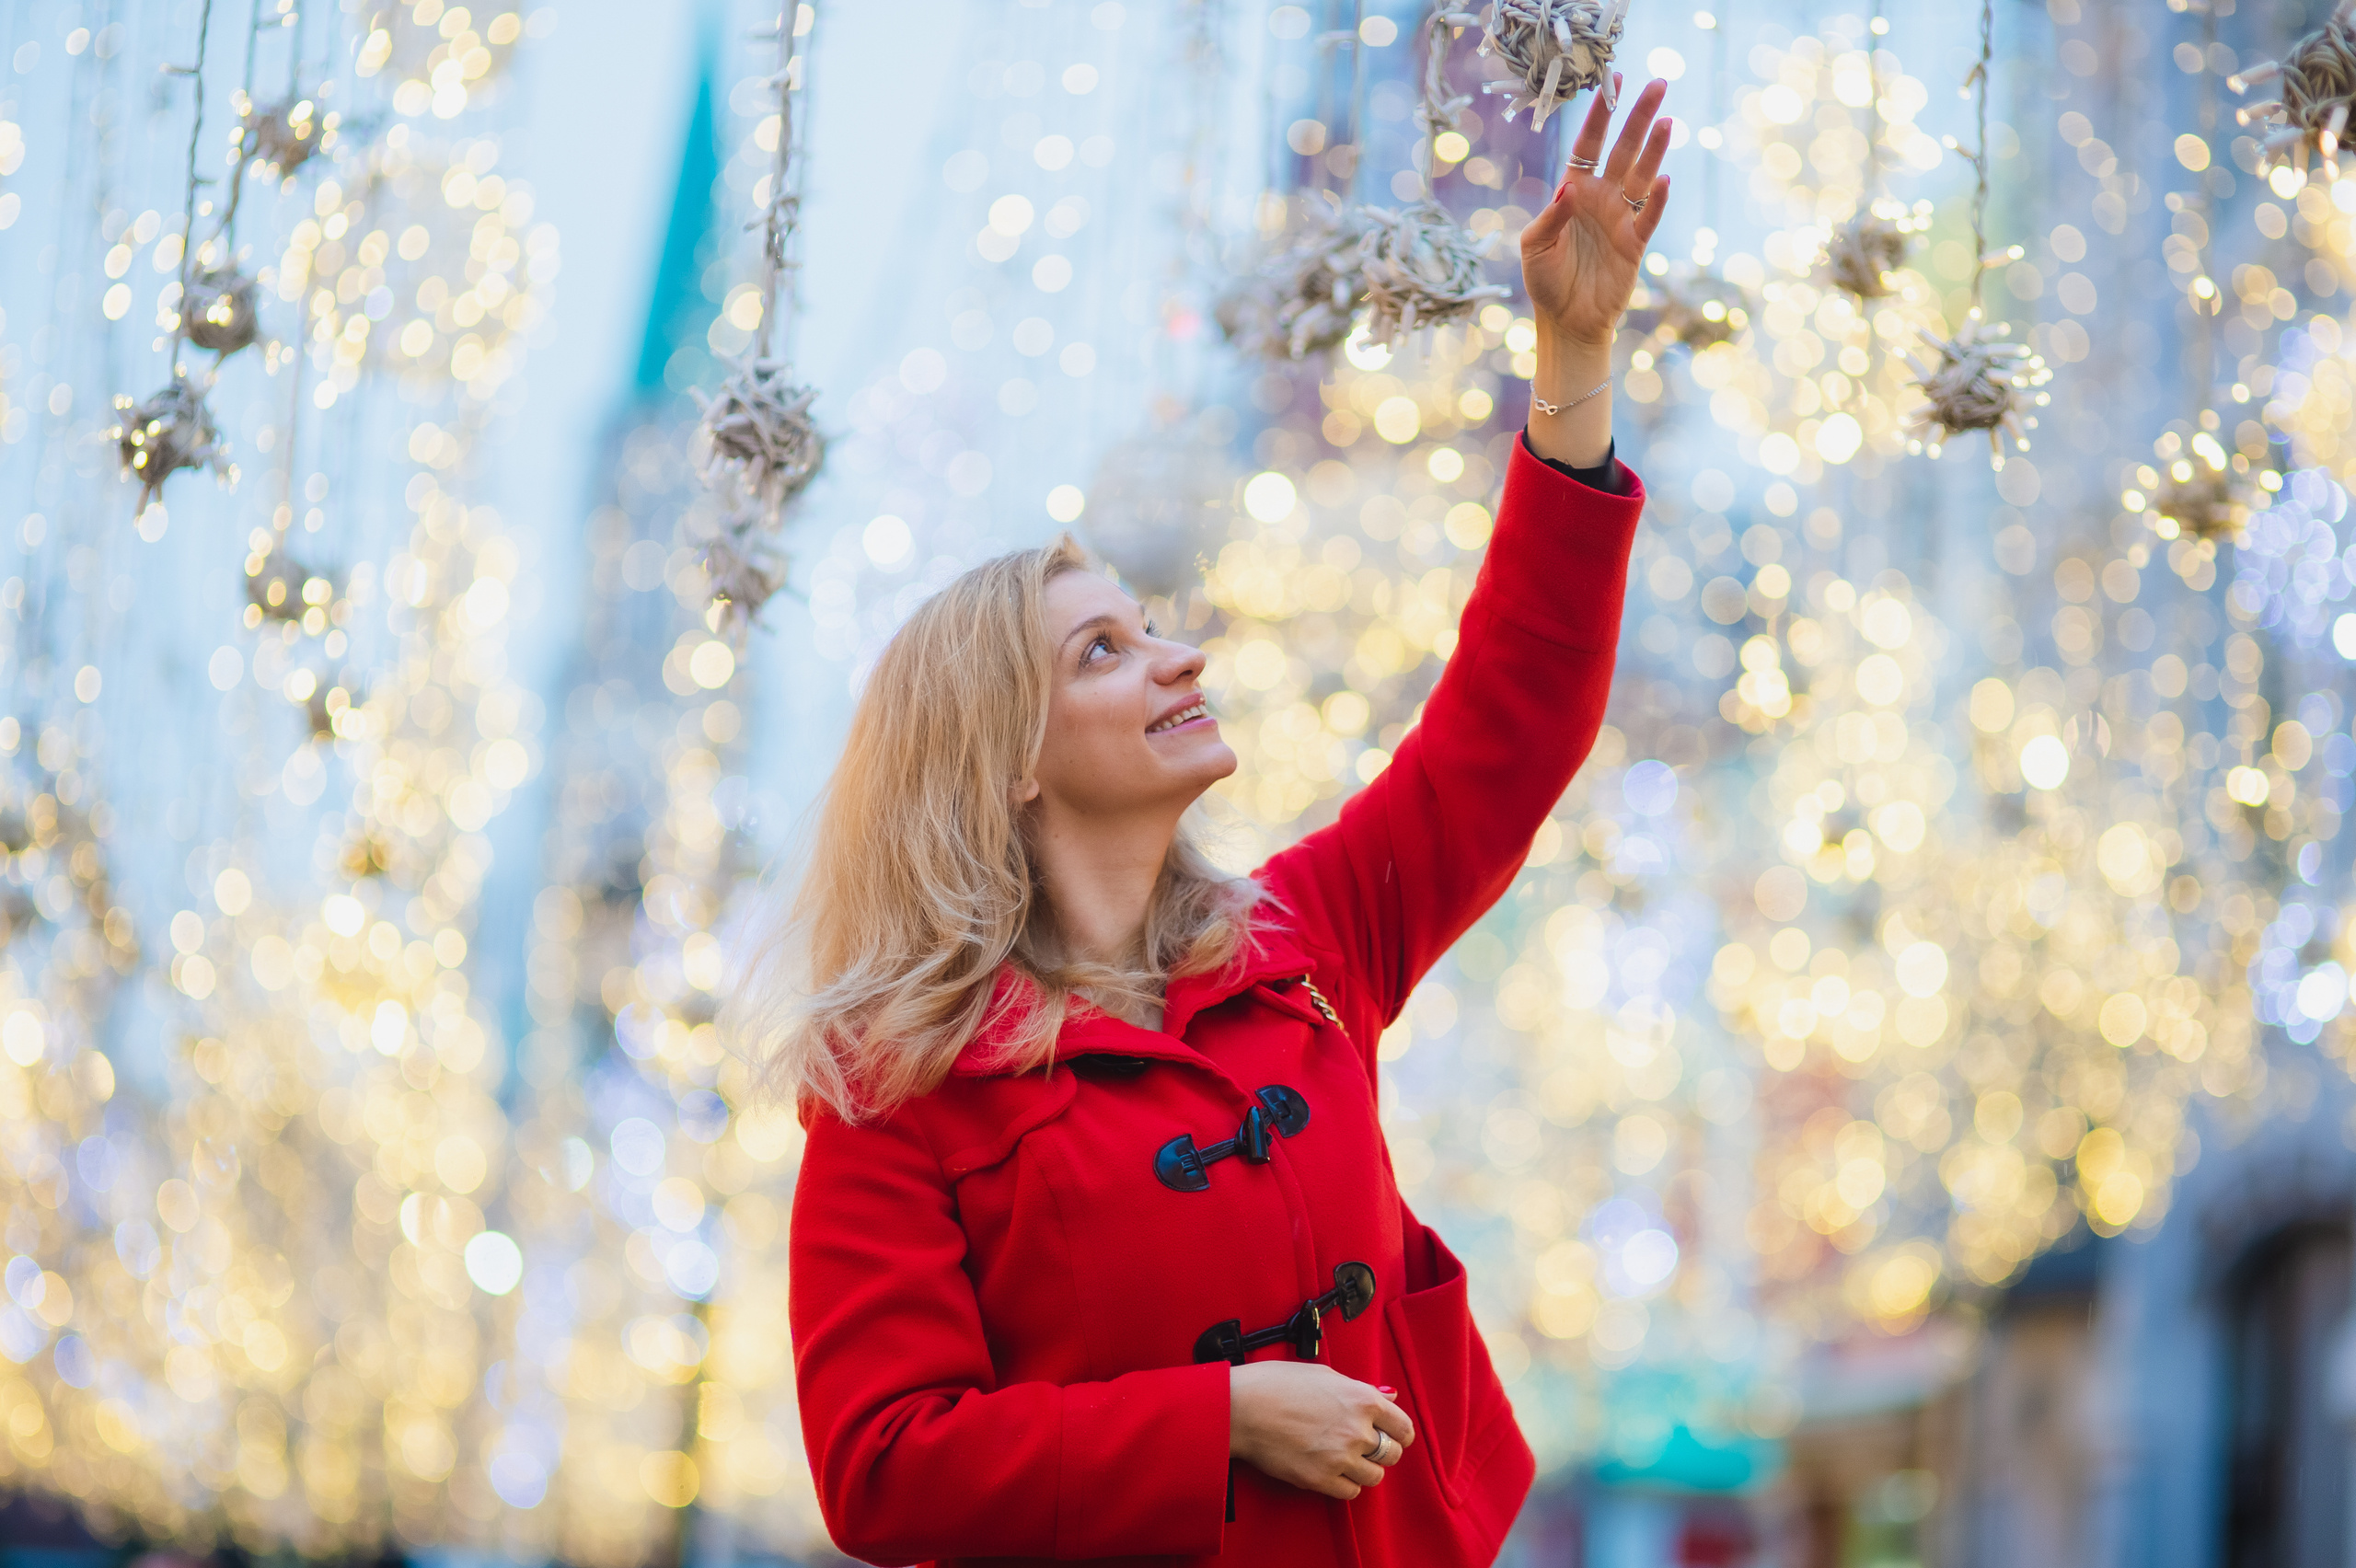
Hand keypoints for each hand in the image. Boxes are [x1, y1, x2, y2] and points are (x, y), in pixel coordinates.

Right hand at [1229, 1362, 1414, 1500]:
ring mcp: (1340, 1458)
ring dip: (1364, 1469)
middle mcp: (1356, 1430)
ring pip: (1374, 1477)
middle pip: (1392, 1454)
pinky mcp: (1320, 1479)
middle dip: (1382, 1450)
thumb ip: (1361, 1389)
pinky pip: (1350, 1492)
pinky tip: (1333, 1471)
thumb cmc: (1276, 1384)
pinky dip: (1346, 1485)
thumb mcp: (1324, 1374)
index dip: (1399, 1433)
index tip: (1392, 1435)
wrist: (1242, 1407)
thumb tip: (1388, 1396)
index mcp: (1362, 1399)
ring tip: (1346, 1459)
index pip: (1403, 1427)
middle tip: (1366, 1446)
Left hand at [1520, 76, 1673, 350]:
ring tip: (1667, 120)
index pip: (1589, 145)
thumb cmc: (1545, 281)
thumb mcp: (1534, 246)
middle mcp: (1601, 198)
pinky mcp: (1634, 244)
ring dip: (1654, 150)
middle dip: (1639, 117)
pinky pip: (1648, 217)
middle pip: (1623, 149)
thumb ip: (1551, 215)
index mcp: (1574, 192)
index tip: (1612, 81)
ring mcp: (1620, 219)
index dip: (1600, 115)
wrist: (1565, 321)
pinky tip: (1663, 180)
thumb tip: (1569, 187)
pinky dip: (1656, 200)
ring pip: (1641, 176)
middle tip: (1657, 84)